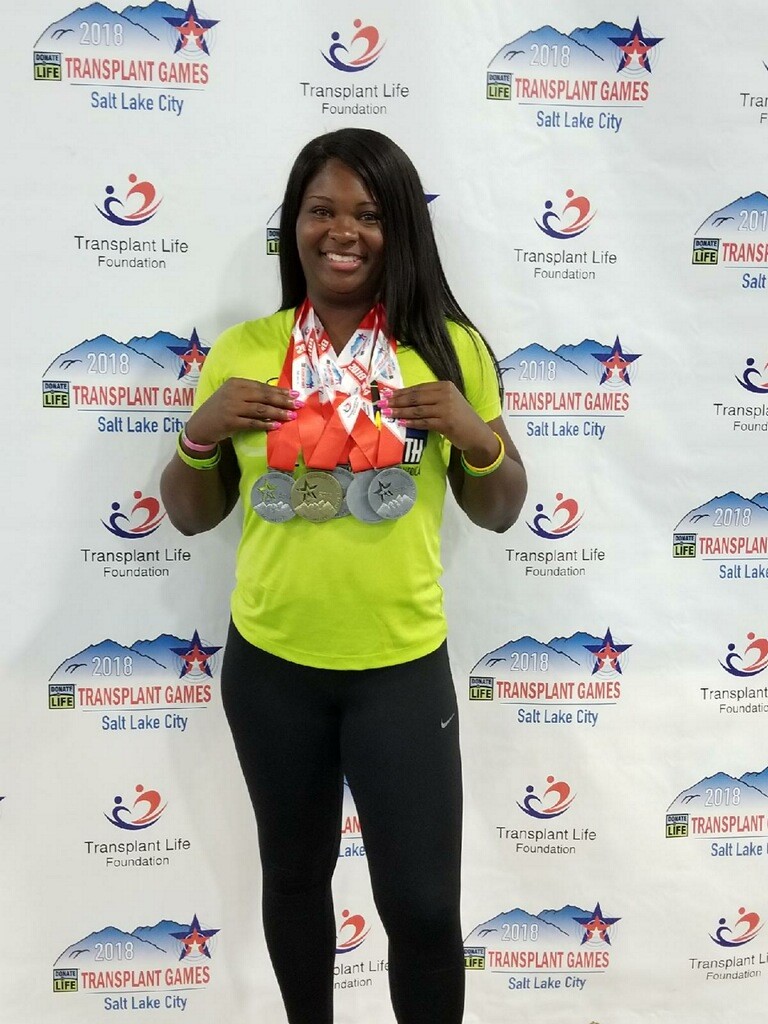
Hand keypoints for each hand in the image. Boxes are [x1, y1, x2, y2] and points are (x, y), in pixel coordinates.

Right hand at [185, 377, 300, 445]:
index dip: (280, 391)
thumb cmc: (220, 410)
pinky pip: (253, 423)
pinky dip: (266, 424)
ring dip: (278, 413)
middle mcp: (234, 393)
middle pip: (264, 396)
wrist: (200, 425)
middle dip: (283, 401)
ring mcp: (232, 407)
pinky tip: (277, 426)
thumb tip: (277, 396)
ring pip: (260, 410)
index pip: (262, 386)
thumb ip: (250, 394)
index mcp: (236, 383)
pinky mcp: (230, 422)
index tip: (294, 394)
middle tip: (298, 404)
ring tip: (292, 416)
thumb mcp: (232, 396)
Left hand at [379, 381, 496, 454]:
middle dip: (397, 401)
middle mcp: (446, 394)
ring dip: (400, 412)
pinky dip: (412, 422)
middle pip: (415, 397)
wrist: (477, 434)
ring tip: (387, 414)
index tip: (386, 395)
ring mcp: (447, 408)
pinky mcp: (446, 422)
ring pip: (417, 410)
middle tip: (381, 404)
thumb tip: (403, 399)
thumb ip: (430, 399)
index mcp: (445, 386)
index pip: (418, 388)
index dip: (401, 392)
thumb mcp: (447, 402)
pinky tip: (402, 423)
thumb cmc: (459, 418)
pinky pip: (424, 422)